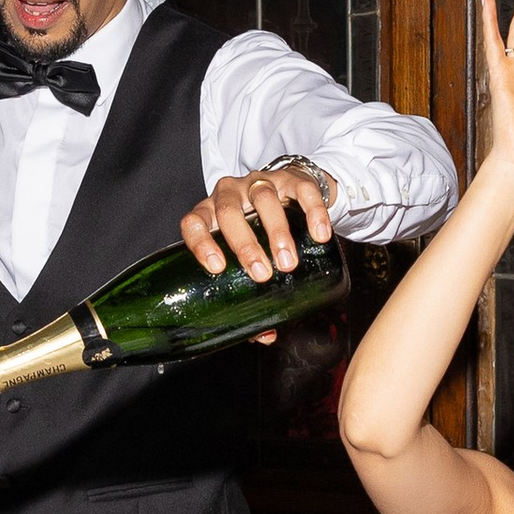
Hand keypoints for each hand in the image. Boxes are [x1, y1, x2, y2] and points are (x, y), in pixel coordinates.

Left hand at [177, 162, 335, 342]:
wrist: (295, 194)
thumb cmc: (263, 233)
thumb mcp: (253, 257)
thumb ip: (254, 294)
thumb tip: (266, 335)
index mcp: (212, 214)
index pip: (194, 222)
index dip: (200, 243)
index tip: (218, 268)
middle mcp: (231, 193)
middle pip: (228, 211)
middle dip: (244, 244)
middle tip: (262, 273)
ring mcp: (261, 182)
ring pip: (263, 198)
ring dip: (276, 231)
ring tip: (287, 263)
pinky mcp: (294, 178)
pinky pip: (302, 190)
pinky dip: (312, 212)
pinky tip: (319, 234)